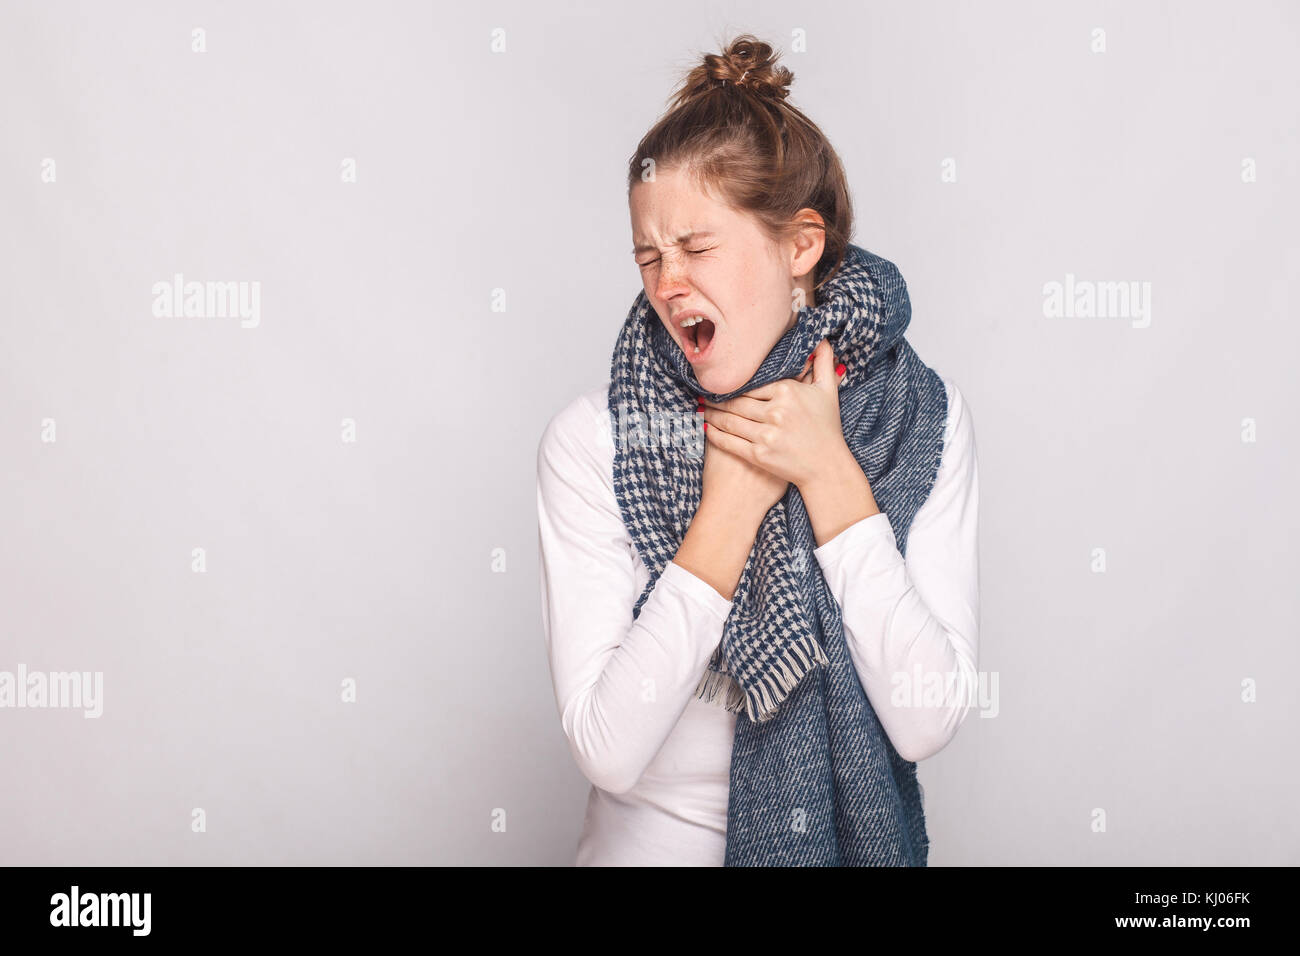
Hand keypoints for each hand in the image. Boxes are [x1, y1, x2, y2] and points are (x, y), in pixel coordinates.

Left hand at [698, 338, 850, 490]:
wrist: (827, 468)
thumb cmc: (828, 428)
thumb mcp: (829, 391)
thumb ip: (823, 362)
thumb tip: (821, 340)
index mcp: (788, 392)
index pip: (751, 385)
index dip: (733, 385)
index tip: (719, 383)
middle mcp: (775, 412)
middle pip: (736, 402)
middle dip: (716, 399)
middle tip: (703, 395)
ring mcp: (766, 434)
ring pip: (729, 420)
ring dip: (711, 414)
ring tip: (702, 408)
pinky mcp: (759, 455)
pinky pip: (729, 442)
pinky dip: (714, 434)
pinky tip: (706, 428)